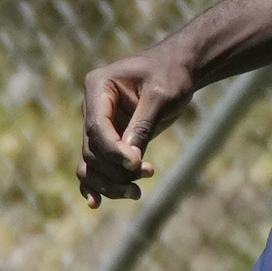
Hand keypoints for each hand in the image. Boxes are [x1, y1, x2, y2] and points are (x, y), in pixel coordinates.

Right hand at [78, 40, 197, 203]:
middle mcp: (92, 106)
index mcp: (98, 87)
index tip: (137, 166)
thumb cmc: (171, 74)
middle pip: (92, 150)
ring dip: (110, 182)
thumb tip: (129, 161)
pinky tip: (96, 202)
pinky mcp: (109, 137)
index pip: (97, 128)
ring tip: (136, 193)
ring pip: (91, 162)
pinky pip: (96, 164)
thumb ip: (142, 126)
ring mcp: (98, 123)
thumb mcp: (161, 97)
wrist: (180, 68)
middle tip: (148, 173)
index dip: (114, 152)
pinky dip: (96, 183)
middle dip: (115, 170)